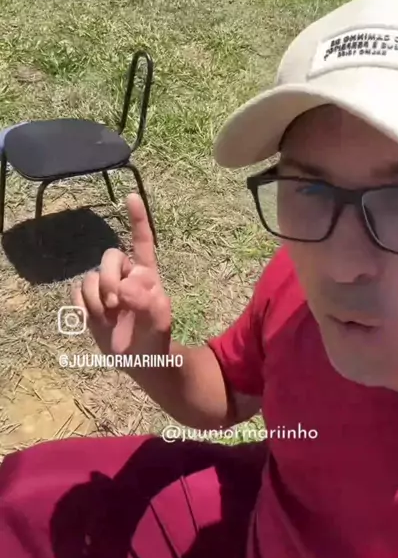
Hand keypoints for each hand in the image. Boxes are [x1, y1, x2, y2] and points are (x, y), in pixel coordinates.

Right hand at [71, 193, 170, 356]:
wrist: (140, 361)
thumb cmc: (156, 338)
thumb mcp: (159, 322)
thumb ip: (147, 303)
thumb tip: (125, 287)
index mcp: (146, 273)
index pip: (142, 240)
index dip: (137, 218)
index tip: (131, 196)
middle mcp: (125, 274)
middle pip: (108, 257)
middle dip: (107, 278)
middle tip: (115, 304)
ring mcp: (106, 288)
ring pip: (89, 278)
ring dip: (96, 300)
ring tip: (109, 318)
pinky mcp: (90, 302)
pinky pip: (76, 292)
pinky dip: (82, 306)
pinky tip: (94, 319)